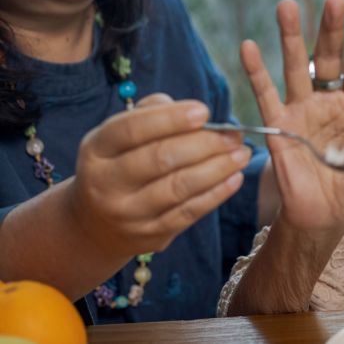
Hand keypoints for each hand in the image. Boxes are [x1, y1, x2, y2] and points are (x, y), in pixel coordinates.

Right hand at [66, 94, 251, 256]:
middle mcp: (105, 183)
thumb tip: (194, 113)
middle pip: (160, 159)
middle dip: (205, 144)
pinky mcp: (150, 235)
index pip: (132, 129)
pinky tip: (235, 177)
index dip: (170, 119)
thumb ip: (152, 114)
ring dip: (218, 168)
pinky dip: (216, 194)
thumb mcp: (119, 136)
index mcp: (96, 149)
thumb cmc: (120, 163)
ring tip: (243, 153)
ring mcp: (127, 213)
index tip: (204, 111)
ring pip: (179, 187)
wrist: (96, 224)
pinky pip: (189, 212)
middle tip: (234, 134)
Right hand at [240, 0, 343, 233]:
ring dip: (291, 37)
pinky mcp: (278, 126)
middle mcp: (328, 101)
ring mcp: (301, 111)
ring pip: (296, 67)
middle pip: (330, 57)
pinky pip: (265, 96)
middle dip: (331, 29)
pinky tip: (248, 46)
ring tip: (287, 5)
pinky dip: (256, 72)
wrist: (325, 218)